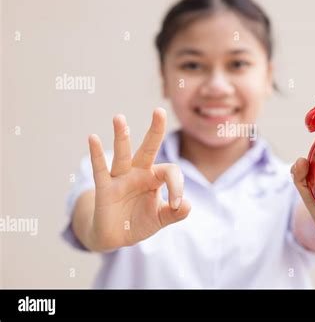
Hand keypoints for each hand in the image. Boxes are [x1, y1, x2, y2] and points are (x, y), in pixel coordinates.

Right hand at [87, 108, 190, 250]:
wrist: (115, 237)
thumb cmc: (140, 222)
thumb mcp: (160, 219)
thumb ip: (175, 213)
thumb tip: (187, 205)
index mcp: (155, 177)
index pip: (170, 172)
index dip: (177, 186)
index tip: (177, 204)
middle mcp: (138, 172)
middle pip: (148, 148)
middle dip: (155, 130)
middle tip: (159, 111)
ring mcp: (120, 178)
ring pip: (122, 154)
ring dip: (121, 137)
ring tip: (119, 118)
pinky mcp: (104, 188)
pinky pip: (100, 169)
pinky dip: (96, 155)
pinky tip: (93, 138)